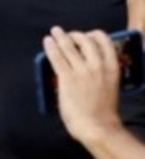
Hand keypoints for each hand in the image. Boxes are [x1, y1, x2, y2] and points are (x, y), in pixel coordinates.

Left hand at [42, 27, 122, 145]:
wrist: (97, 127)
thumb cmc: (103, 111)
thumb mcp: (109, 86)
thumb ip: (100, 73)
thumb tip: (86, 63)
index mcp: (112, 67)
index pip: (104, 41)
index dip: (93, 34)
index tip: (87, 35)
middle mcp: (97, 66)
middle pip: (85, 40)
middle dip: (75, 35)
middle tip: (67, 35)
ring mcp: (82, 71)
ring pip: (68, 46)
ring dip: (60, 36)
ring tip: (54, 31)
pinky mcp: (67, 77)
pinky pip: (56, 57)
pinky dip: (50, 46)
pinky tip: (47, 41)